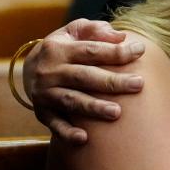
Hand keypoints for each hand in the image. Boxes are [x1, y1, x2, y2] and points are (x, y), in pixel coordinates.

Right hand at [25, 19, 145, 144]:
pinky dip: (67, 132)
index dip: (116, 51)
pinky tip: (84, 138)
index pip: (91, 50)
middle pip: (84, 77)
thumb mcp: (75, 31)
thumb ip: (97, 30)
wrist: (29, 68)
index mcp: (60, 49)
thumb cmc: (66, 47)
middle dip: (112, 82)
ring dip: (93, 108)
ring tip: (117, 113)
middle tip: (139, 84)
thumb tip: (121, 37)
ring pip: (71, 101)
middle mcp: (50, 71)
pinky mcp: (42, 112)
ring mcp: (45, 93)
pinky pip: (55, 124)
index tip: (141, 51)